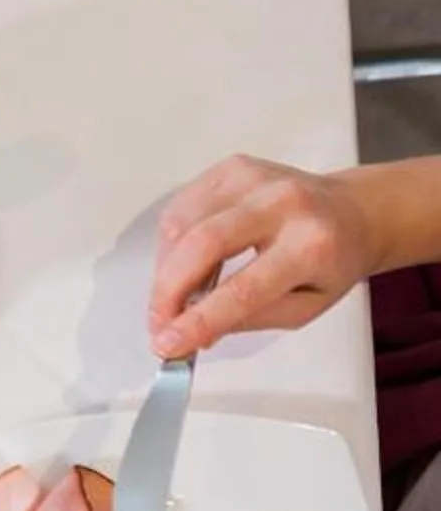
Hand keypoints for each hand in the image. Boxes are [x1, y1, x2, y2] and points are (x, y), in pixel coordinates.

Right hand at [148, 154, 378, 355]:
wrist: (353, 211)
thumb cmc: (333, 263)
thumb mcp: (306, 307)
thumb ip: (252, 318)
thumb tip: (196, 332)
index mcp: (310, 245)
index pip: (243, 288)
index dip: (199, 319)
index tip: (169, 343)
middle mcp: (281, 202)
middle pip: (203, 244)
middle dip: (168, 290)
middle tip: (157, 323)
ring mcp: (253, 178)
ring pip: (183, 222)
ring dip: (165, 267)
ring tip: (172, 296)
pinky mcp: (232, 167)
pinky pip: (183, 205)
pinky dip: (171, 241)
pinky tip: (181, 263)